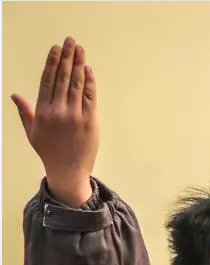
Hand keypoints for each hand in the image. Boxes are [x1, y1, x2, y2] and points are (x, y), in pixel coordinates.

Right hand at [11, 37, 97, 206]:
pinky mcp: (89, 121)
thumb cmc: (50, 153)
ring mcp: (75, 116)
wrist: (68, 172)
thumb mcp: (33, 133)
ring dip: (79, 64)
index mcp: (42, 112)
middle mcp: (58, 111)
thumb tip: (14, 95)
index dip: (52, 62)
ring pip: (76, 84)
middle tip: (71, 42)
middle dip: (67, 57)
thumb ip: (26, 112)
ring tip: (80, 50)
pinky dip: (89, 82)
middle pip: (63, 78)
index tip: (56, 49)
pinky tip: (89, 70)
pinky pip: (89, 96)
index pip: (47, 81)